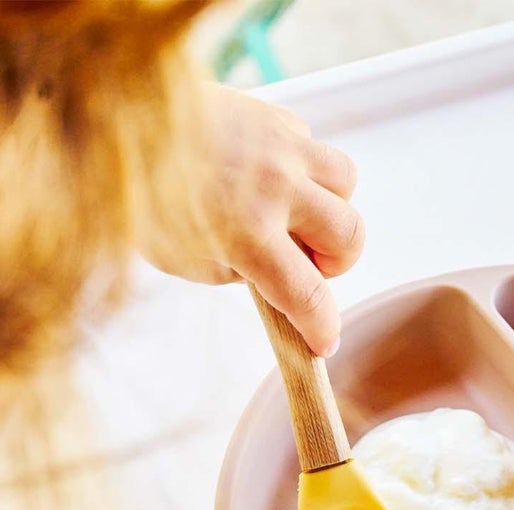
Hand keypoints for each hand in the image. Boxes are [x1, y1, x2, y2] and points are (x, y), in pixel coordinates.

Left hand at [148, 84, 363, 356]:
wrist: (117, 120)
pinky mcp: (276, 117)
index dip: (323, 327)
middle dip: (336, 261)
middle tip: (308, 264)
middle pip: (349, 236)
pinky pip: (314, 149)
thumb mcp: (187, 260)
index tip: (324, 340)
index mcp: (246, 235)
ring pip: (346, 183)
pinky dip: (304, 170)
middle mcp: (274, 189)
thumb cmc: (144, 197)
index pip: (308, 295)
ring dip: (331, 208)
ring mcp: (280, 147)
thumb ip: (239, 272)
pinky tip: (271, 178)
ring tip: (299, 216)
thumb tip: (277, 273)